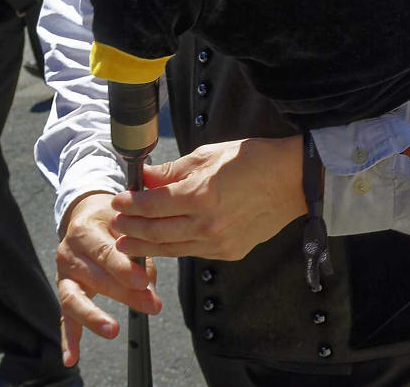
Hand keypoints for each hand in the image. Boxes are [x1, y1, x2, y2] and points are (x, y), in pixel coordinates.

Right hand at [55, 192, 161, 367]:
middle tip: (149, 305)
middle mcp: (69, 253)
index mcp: (84, 231)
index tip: (145, 282)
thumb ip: (139, 253)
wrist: (85, 214)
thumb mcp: (125, 225)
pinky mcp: (64, 290)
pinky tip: (72, 358)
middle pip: (94, 277)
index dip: (124, 269)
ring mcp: (63, 274)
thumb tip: (150, 289)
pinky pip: (64, 317)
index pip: (105, 252)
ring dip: (93, 317)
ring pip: (73, 298)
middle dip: (123, 293)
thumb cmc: (112, 220)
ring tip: (112, 330)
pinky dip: (69, 339)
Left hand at [111, 136, 305, 262]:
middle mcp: (207, 223)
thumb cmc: (253, 160)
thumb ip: (173, 171)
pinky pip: (194, 252)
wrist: (292, 180)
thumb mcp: (208, 155)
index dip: (130, 204)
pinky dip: (175, 248)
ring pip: (172, 248)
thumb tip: (145, 178)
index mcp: (200, 194)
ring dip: (147, 245)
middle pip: (156, 231)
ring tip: (129, 241)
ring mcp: (219, 241)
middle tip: (116, 224)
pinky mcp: (230, 252)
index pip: (152, 204)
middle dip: (131, 228)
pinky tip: (163, 243)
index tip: (117, 201)